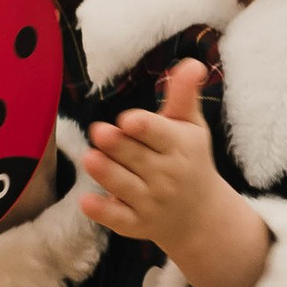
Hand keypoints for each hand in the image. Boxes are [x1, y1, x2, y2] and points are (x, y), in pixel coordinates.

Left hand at [79, 59, 270, 286]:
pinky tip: (86, 201)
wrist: (201, 216)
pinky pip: (118, 219)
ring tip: (89, 158)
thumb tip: (192, 62)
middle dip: (117, 145)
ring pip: (124, 185)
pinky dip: (103, 212)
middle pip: (136, 157)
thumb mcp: (191, 127)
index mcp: (180, 146)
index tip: (128, 120)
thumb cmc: (189, 160)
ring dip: (106, 173)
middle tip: (99, 133)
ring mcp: (152, 202)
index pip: (159, 134)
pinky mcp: (137, 224)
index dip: (143, 127)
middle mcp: (167, 175)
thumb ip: (183, 96)